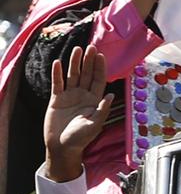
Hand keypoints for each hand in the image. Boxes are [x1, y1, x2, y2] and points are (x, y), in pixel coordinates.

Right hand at [45, 46, 113, 182]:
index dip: (100, 68)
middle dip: (89, 61)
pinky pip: (57, 84)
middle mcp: (82, 95)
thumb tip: (111, 94)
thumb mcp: (94, 125)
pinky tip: (58, 63)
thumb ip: (102, 109)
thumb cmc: (80, 139)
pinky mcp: (56, 99)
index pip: (98, 80)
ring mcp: (69, 96)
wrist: (62, 147)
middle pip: (87, 74)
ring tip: (76, 49)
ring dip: (74, 63)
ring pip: (73, 76)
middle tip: (91, 46)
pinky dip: (57, 74)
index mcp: (94, 100)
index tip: (101, 55)